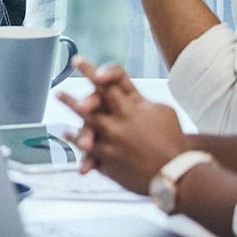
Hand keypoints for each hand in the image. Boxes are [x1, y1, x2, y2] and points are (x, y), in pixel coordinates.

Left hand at [58, 57, 188, 194]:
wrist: (178, 175)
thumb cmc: (173, 141)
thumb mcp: (162, 111)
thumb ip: (139, 100)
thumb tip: (125, 93)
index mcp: (132, 106)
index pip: (108, 81)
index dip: (91, 69)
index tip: (77, 61)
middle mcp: (117, 122)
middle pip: (88, 104)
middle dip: (72, 96)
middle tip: (58, 90)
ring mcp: (110, 142)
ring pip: (83, 126)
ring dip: (70, 117)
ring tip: (60, 110)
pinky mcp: (107, 161)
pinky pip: (86, 150)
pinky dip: (75, 141)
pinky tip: (67, 133)